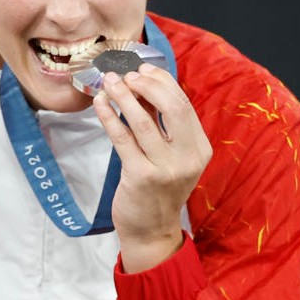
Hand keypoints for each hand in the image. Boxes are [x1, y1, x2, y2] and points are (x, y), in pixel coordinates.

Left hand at [93, 65, 211, 272]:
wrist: (151, 230)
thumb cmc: (158, 190)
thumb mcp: (173, 158)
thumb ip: (166, 129)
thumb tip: (145, 88)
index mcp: (200, 149)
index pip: (183, 105)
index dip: (163, 82)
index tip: (143, 69)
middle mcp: (187, 157)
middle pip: (170, 107)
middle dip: (146, 84)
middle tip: (126, 74)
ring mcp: (165, 167)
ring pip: (143, 120)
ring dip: (123, 96)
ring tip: (109, 80)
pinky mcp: (140, 176)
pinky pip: (122, 138)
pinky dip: (109, 116)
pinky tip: (99, 103)